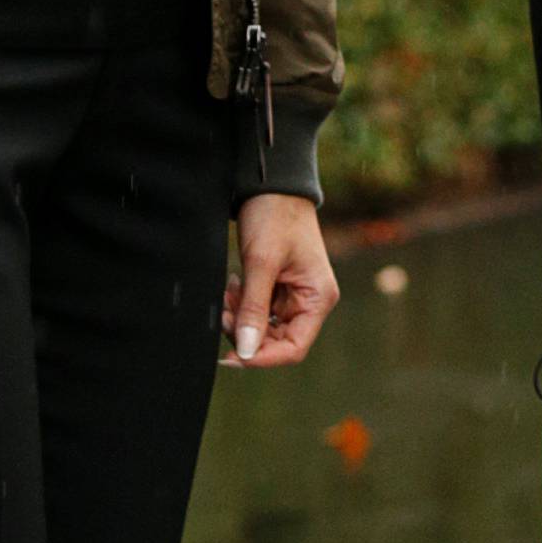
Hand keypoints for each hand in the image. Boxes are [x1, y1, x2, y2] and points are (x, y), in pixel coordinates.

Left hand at [224, 195, 339, 369]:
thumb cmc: (274, 217)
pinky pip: (257, 309)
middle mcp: (310, 301)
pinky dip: (241, 304)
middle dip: (246, 332)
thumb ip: (252, 309)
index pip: (294, 347)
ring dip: (240, 317)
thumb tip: (245, 351)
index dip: (262, 356)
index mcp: (318, 298)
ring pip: (262, 326)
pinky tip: (232, 286)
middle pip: (276, 340)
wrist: (271, 185)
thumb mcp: (261, 263)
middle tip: (223, 312)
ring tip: (227, 292)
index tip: (232, 355)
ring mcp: (293, 294)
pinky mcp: (277, 286)